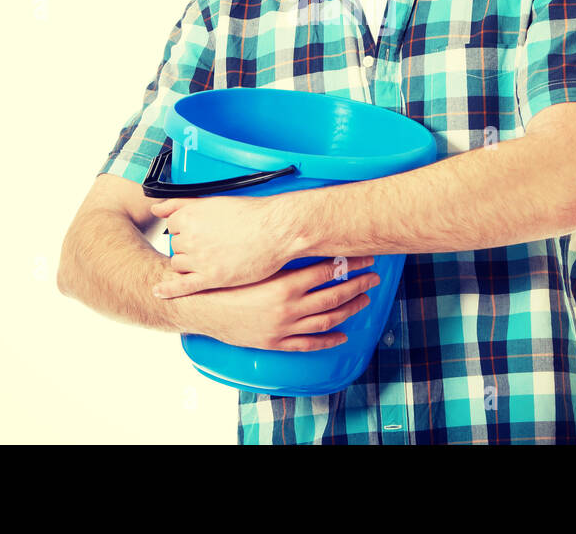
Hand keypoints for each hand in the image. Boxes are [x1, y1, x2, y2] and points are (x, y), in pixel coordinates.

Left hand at [150, 192, 304, 297]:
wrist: (276, 230)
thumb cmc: (251, 215)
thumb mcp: (212, 201)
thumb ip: (179, 204)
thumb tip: (155, 208)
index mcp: (189, 218)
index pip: (172, 227)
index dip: (186, 230)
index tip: (198, 232)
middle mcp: (190, 238)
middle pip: (175, 246)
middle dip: (188, 247)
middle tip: (209, 245)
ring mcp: (199, 260)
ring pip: (179, 265)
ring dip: (188, 264)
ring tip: (208, 259)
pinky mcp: (211, 278)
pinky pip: (183, 286)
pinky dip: (169, 290)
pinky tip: (160, 292)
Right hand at [174, 255, 382, 350]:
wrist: (200, 308)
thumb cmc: (226, 279)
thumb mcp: (254, 261)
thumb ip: (279, 250)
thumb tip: (302, 231)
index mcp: (284, 284)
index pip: (327, 271)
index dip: (350, 263)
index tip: (365, 257)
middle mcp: (289, 308)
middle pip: (334, 295)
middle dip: (358, 284)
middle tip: (374, 276)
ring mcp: (284, 328)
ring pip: (327, 319)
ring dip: (350, 308)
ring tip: (364, 299)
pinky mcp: (276, 342)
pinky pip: (308, 344)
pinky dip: (328, 340)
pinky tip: (343, 335)